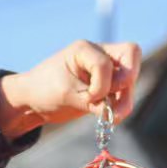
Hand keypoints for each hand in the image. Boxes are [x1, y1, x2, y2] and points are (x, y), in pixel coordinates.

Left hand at [0, 41, 142, 139]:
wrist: (35, 99)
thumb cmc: (44, 89)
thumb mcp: (66, 95)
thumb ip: (92, 102)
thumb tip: (116, 111)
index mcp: (84, 49)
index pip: (104, 64)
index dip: (101, 85)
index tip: (88, 98)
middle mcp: (99, 53)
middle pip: (131, 55)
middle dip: (128, 81)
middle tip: (118, 102)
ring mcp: (106, 68)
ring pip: (130, 78)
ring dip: (126, 99)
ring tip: (115, 118)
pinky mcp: (108, 84)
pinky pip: (124, 92)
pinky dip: (121, 105)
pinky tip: (111, 118)